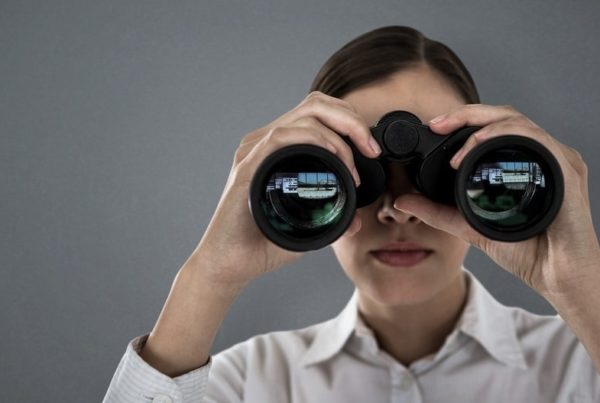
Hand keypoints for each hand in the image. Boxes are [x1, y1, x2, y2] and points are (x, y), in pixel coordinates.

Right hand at [191, 91, 379, 285]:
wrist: (229, 264)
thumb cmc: (262, 244)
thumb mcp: (306, 228)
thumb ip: (330, 219)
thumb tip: (356, 221)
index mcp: (278, 149)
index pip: (318, 113)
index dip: (350, 122)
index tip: (371, 151)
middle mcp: (265, 143)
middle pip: (316, 104)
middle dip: (352, 120)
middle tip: (371, 150)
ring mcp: (254, 151)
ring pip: (305, 115)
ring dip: (340, 134)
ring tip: (356, 164)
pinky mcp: (248, 165)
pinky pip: (282, 137)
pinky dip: (314, 140)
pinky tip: (333, 158)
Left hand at [392, 104, 599, 297]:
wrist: (556, 274)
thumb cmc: (525, 250)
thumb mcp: (468, 226)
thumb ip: (436, 212)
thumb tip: (402, 201)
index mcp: (520, 162)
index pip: (491, 127)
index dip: (462, 120)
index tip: (435, 126)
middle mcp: (538, 155)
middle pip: (502, 115)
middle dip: (466, 114)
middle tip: (438, 123)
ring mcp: (553, 158)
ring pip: (517, 120)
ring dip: (482, 124)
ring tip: (456, 139)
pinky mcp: (565, 168)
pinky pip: (535, 137)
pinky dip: (505, 134)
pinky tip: (481, 144)